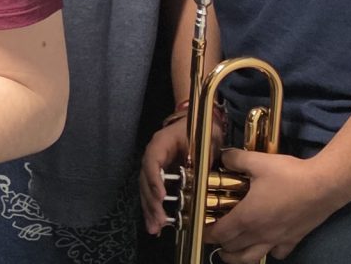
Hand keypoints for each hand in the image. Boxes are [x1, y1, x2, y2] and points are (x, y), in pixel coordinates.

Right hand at [137, 113, 191, 234]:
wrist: (201, 121)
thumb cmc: (203, 129)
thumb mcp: (205, 140)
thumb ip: (200, 158)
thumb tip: (199, 180)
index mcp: (161, 143)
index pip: (152, 161)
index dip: (154, 180)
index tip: (161, 197)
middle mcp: (153, 155)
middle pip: (145, 180)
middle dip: (152, 203)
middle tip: (158, 222)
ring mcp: (154, 166)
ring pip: (146, 189)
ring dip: (150, 210)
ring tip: (154, 229)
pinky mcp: (160, 176)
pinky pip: (153, 193)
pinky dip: (154, 209)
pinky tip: (157, 225)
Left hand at [203, 148, 350, 261]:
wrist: (325, 186)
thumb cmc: (289, 175)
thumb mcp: (258, 161)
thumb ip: (235, 159)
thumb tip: (223, 157)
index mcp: (246, 217)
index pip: (219, 233)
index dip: (206, 233)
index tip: (202, 228)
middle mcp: (259, 234)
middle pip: (232, 249)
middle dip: (220, 245)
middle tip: (215, 236)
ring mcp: (277, 240)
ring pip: (252, 258)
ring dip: (238, 257)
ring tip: (232, 252)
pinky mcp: (293, 240)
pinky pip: (277, 254)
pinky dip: (269, 253)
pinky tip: (267, 245)